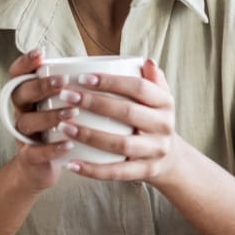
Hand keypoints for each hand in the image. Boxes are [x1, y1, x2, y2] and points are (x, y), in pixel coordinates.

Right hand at [6, 49, 77, 191]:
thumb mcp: (67, 104)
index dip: (25, 62)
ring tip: (72, 113)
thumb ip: (83, 85)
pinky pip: (34, 152)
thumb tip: (125, 64)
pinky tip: (68, 144)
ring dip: (49, 116)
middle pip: (20, 93)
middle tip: (64, 82)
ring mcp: (24, 134)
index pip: (19, 73)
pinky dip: (51, 149)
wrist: (44, 167)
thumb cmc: (63, 128)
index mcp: (30, 95)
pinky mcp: (29, 157)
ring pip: (27, 121)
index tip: (41, 53)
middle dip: (41, 86)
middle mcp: (23, 111)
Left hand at [59, 59, 187, 185]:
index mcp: (165, 102)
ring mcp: (155, 151)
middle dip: (94, 103)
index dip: (111, 82)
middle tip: (66, 96)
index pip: (139, 88)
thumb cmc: (153, 119)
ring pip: (121, 144)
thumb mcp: (159, 98)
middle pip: (128, 112)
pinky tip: (71, 164)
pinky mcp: (145, 171)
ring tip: (63, 127)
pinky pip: (117, 173)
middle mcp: (164, 126)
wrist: (171, 159)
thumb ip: (151, 79)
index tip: (82, 77)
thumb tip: (146, 61)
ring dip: (89, 135)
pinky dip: (93, 170)